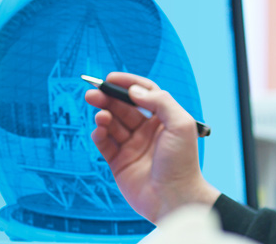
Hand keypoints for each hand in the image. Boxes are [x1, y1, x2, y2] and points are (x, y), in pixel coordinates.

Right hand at [85, 72, 219, 222]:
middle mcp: (146, 131)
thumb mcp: (181, 124)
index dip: (127, 84)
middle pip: (122, 107)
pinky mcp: (119, 163)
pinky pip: (105, 144)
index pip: (142, 94)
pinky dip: (99, 135)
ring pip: (112, 124)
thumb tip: (135, 91)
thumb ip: (160, 101)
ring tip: (101, 116)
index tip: (111, 78)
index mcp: (162, 120)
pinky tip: (99, 130)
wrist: (175, 198)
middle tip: (92, 93)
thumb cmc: (183, 162)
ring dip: (103, 116)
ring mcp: (132, 147)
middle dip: (107, 98)